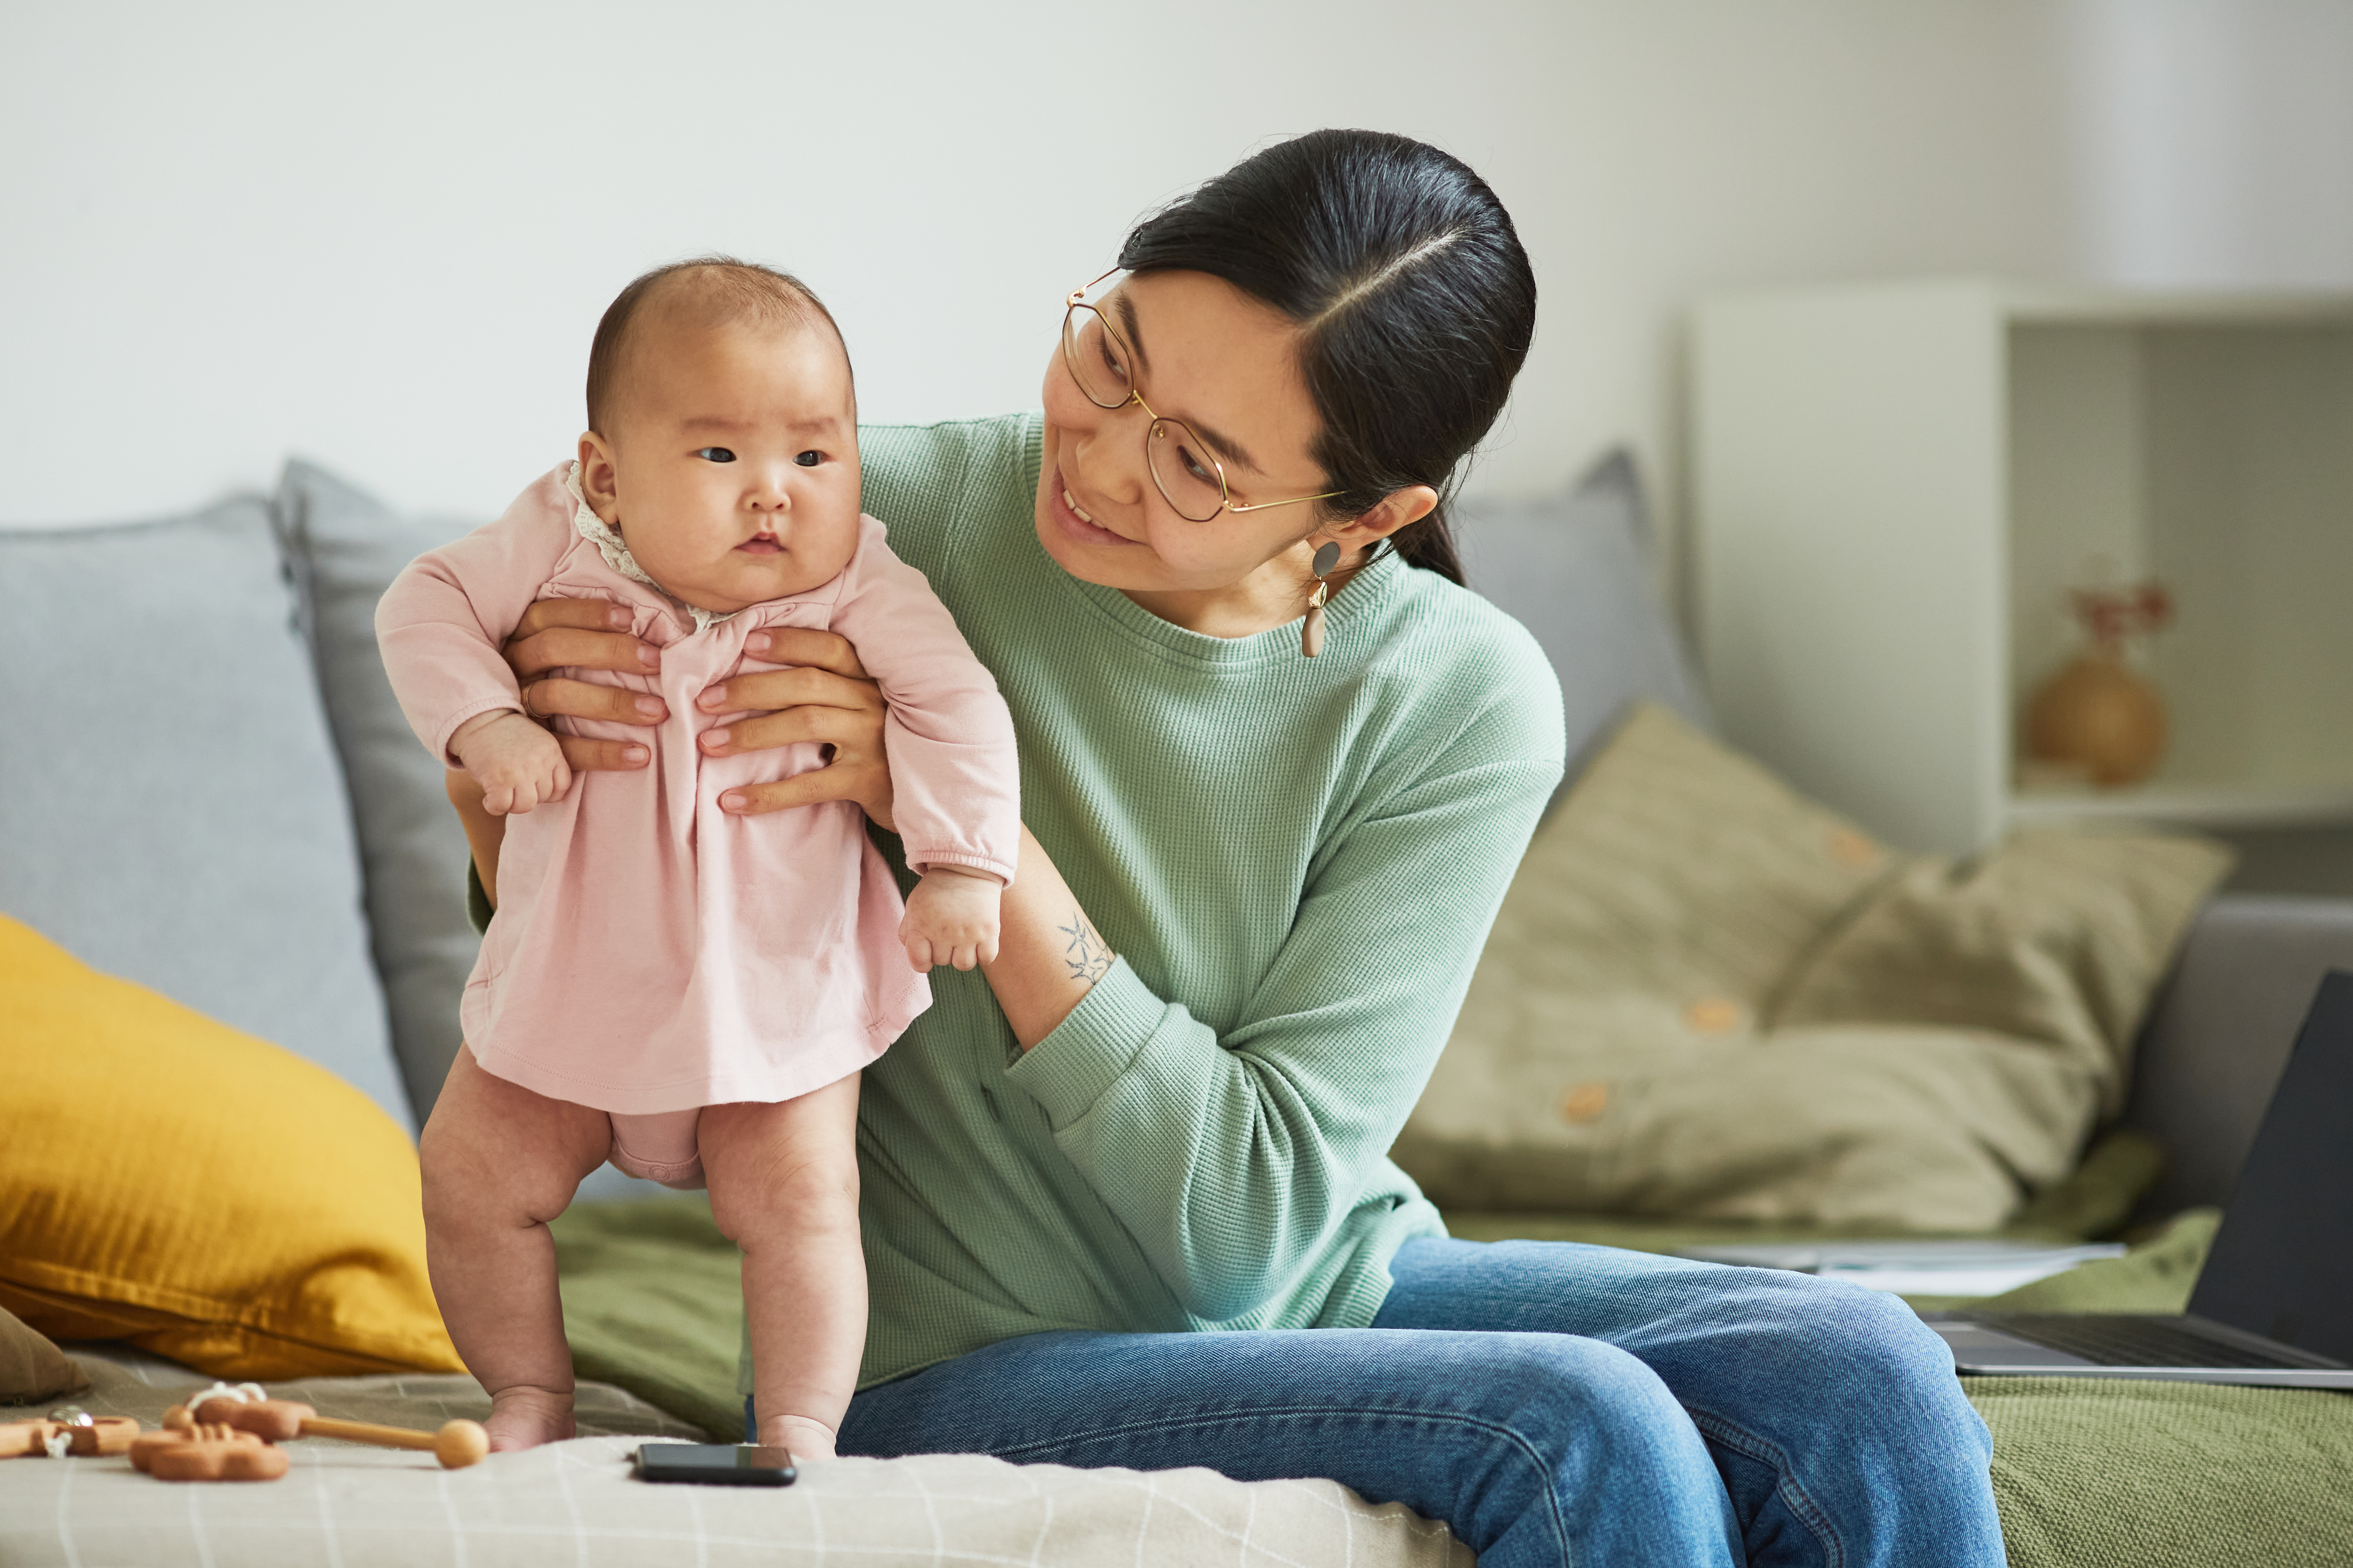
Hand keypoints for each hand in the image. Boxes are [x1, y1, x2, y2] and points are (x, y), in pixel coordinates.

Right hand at [450, 711, 570, 815]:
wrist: (478, 719)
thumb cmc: (505, 733)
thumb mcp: (537, 741)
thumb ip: (546, 762)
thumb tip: (546, 794)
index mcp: (552, 751)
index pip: (563, 786)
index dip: (549, 793)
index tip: (534, 788)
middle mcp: (539, 762)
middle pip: (543, 798)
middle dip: (528, 796)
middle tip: (513, 787)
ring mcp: (519, 772)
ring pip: (526, 806)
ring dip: (512, 805)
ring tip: (503, 794)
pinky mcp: (498, 780)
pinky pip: (502, 807)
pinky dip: (494, 807)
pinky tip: (489, 798)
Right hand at [499, 599, 662, 772]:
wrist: (523, 752)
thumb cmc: (569, 681)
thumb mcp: (569, 653)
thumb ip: (595, 637)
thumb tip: (651, 627)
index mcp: (521, 638)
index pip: (545, 615)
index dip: (586, 613)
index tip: (630, 618)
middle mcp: (513, 668)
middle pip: (551, 648)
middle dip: (608, 650)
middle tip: (655, 660)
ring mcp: (517, 707)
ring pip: (556, 695)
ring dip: (612, 702)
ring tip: (658, 710)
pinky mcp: (530, 747)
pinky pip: (564, 749)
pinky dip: (604, 753)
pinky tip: (640, 754)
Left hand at [698, 628, 895, 829]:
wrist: (928, 798)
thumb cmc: (881, 748)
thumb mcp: (863, 710)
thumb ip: (829, 690)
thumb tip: (755, 674)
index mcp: (868, 680)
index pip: (829, 648)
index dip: (788, 641)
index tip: (745, 641)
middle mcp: (872, 703)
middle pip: (806, 683)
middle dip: (750, 689)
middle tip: (704, 700)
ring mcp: (872, 741)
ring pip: (805, 724)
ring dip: (752, 733)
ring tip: (709, 744)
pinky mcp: (867, 781)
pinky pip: (811, 785)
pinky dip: (768, 794)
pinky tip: (732, 800)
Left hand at [899, 865, 1003, 972]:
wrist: (967, 869)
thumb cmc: (937, 889)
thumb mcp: (914, 905)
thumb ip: (907, 931)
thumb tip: (913, 953)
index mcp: (921, 925)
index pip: (919, 963)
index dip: (923, 961)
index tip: (929, 952)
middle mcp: (943, 932)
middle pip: (942, 962)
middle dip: (944, 951)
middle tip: (949, 932)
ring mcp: (967, 933)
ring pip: (964, 965)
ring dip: (963, 955)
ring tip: (964, 939)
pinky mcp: (989, 931)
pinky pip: (986, 958)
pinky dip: (983, 953)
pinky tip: (980, 940)